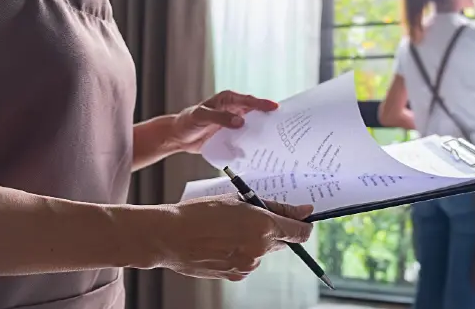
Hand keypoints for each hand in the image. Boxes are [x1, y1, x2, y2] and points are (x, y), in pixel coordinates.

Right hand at [157, 195, 313, 280]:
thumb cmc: (201, 213)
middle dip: (276, 230)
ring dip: (257, 240)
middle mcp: (260, 248)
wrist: (170, 237)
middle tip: (256, 218)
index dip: (304, 225)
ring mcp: (248, 264)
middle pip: (283, 241)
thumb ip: (275, 207)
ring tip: (230, 230)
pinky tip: (223, 243)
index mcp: (263, 225)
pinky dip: (243, 252)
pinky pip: (250, 261)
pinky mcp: (237, 275)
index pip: (300, 232)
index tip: (303, 219)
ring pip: (264, 251)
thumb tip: (303, 212)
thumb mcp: (240, 200)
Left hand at [170, 91, 278, 152]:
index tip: (275, 108)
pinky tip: (260, 148)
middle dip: (268, 117)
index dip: (262, 104)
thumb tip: (240, 122)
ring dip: (262, 131)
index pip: (249, 100)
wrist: (179, 136)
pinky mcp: (232, 134)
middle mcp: (234, 109)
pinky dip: (253, 141)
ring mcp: (234, 122)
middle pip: (255, 112)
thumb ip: (220, 118)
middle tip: (282, 124)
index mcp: (228, 99)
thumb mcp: (202, 117)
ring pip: (253, 125)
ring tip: (276, 138)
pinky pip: (246, 137)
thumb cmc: (188, 122)